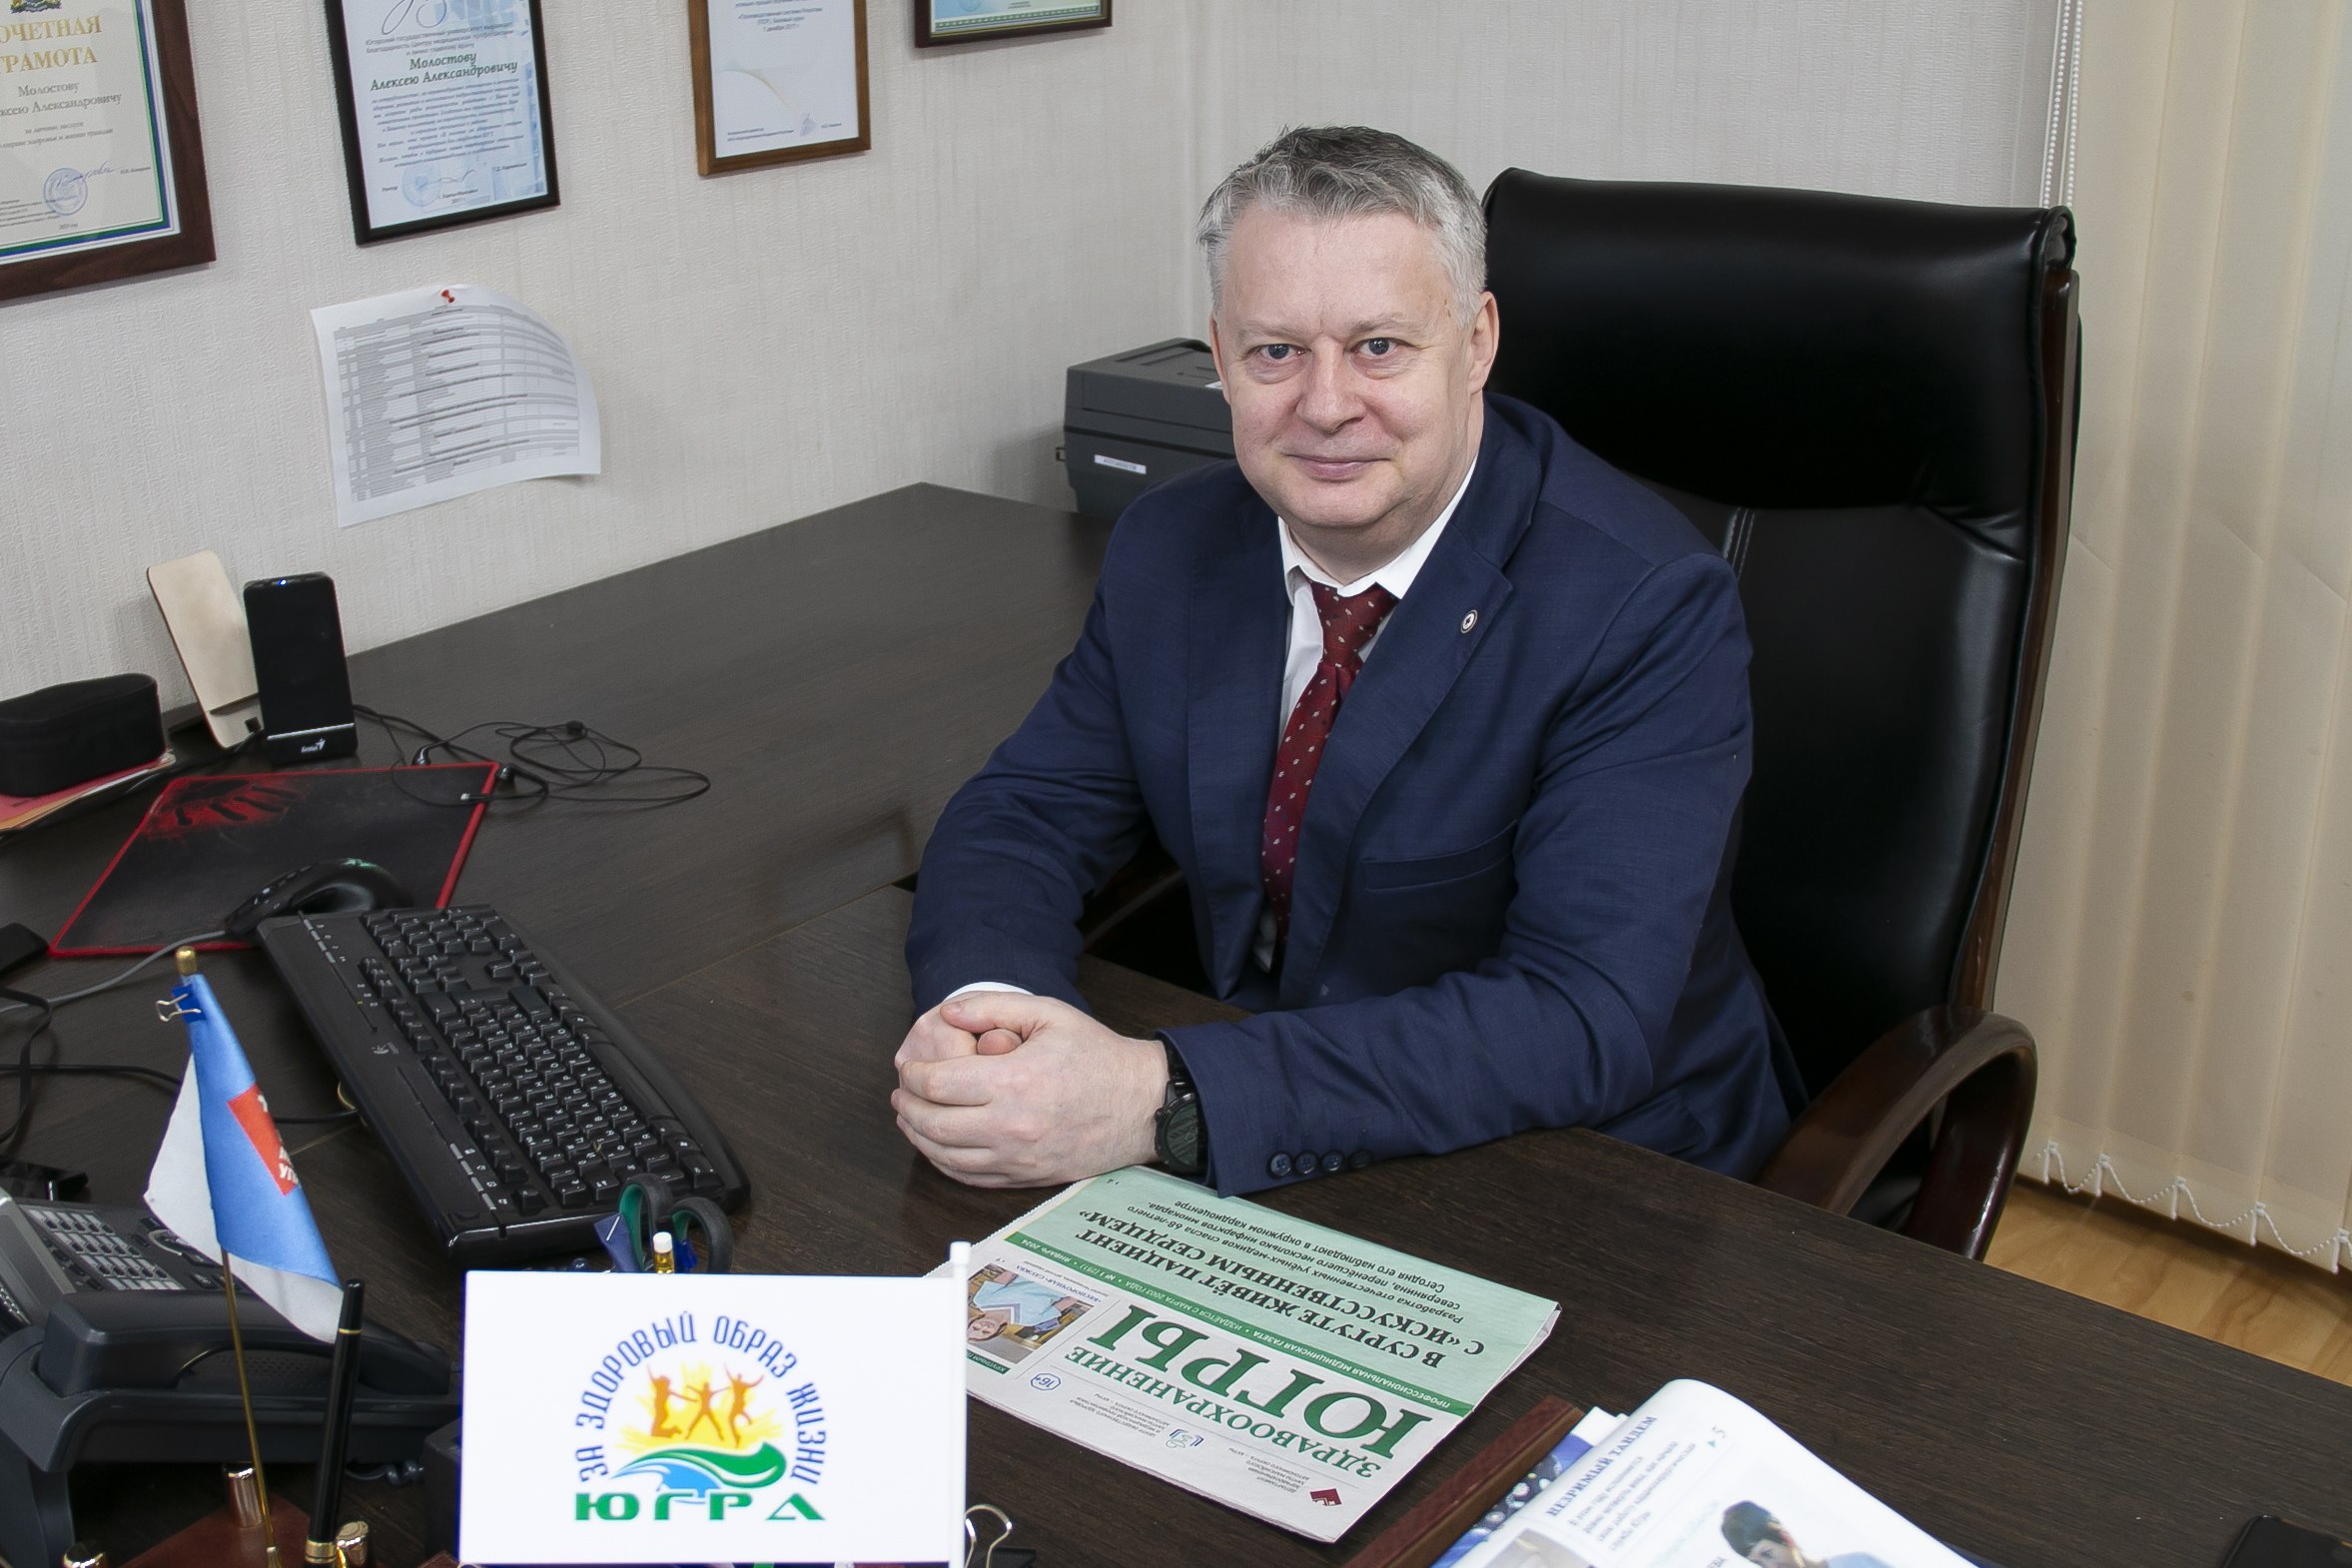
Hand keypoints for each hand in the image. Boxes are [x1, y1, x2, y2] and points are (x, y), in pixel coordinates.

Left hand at [891, 992, 1166, 1186]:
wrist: (1142, 1104)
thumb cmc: (1098, 1057)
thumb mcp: (1049, 1014)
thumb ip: (993, 1007)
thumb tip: (947, 1013)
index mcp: (1015, 1082)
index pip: (939, 1084)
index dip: (914, 1075)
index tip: (909, 1067)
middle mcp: (1011, 1126)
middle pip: (933, 1124)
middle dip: (908, 1107)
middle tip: (902, 1093)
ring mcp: (1018, 1157)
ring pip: (945, 1157)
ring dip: (918, 1137)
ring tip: (911, 1118)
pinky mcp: (1025, 1177)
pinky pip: (970, 1178)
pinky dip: (944, 1163)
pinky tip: (938, 1146)